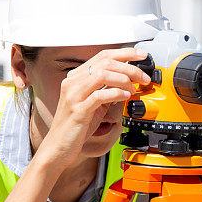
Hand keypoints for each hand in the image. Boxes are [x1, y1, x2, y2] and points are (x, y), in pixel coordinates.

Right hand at [39, 47, 150, 167]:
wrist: (58, 148)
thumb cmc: (76, 127)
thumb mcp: (95, 105)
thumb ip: (108, 91)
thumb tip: (130, 83)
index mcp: (76, 77)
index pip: (103, 56)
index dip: (125, 53)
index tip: (142, 56)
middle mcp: (73, 82)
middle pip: (105, 62)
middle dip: (129, 67)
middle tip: (143, 77)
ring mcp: (73, 95)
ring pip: (102, 74)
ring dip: (124, 79)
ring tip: (133, 89)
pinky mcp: (77, 110)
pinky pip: (99, 95)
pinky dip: (116, 93)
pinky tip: (125, 97)